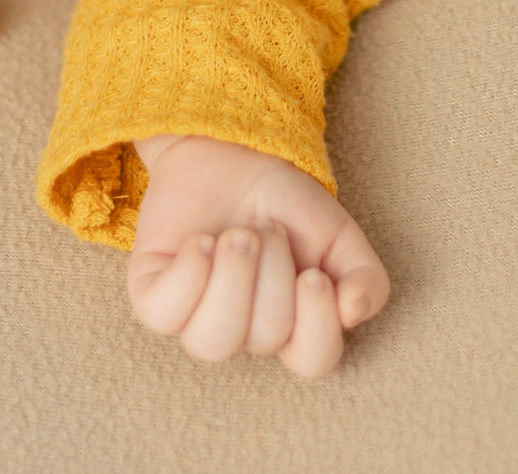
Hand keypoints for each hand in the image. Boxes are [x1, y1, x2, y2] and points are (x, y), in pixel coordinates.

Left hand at [124, 135, 390, 377]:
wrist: (229, 154)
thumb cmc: (283, 203)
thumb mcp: (338, 233)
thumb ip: (364, 276)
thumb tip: (353, 311)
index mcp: (293, 326)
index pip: (313, 362)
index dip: (316, 324)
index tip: (313, 274)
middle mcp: (244, 332)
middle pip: (265, 336)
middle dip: (272, 269)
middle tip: (267, 229)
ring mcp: (194, 320)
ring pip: (211, 341)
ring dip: (232, 276)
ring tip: (236, 235)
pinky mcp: (152, 297)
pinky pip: (163, 316)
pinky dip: (188, 274)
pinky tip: (202, 242)